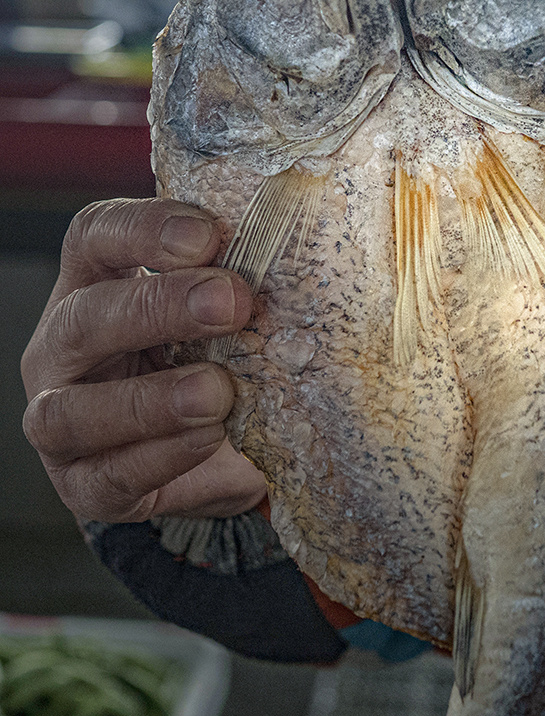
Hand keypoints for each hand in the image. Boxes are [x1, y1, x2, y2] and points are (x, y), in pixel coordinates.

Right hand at [21, 197, 267, 521]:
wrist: (219, 462)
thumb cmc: (218, 367)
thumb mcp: (228, 322)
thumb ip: (246, 287)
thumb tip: (315, 249)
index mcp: (94, 288)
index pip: (95, 238)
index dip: (142, 230)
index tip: (206, 234)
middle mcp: (62, 349)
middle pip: (84, 318)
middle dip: (157, 309)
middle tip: (230, 302)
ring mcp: (59, 421)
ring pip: (73, 409)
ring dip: (151, 399)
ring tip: (217, 391)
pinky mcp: (82, 485)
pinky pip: (111, 475)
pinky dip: (163, 456)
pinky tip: (209, 438)